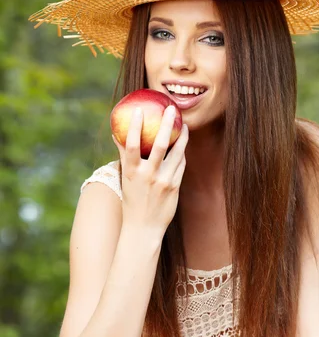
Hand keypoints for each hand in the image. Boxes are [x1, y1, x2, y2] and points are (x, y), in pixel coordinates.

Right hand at [112, 105, 188, 236]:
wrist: (143, 228)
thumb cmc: (132, 200)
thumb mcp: (126, 178)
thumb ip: (124, 156)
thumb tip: (116, 134)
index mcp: (132, 172)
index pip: (131, 145)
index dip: (134, 126)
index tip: (138, 110)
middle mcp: (148, 175)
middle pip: (158, 144)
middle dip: (165, 124)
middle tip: (170, 109)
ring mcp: (163, 181)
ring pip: (176, 153)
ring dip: (181, 136)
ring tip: (184, 125)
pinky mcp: (175, 187)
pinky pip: (180, 165)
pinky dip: (182, 153)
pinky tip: (183, 145)